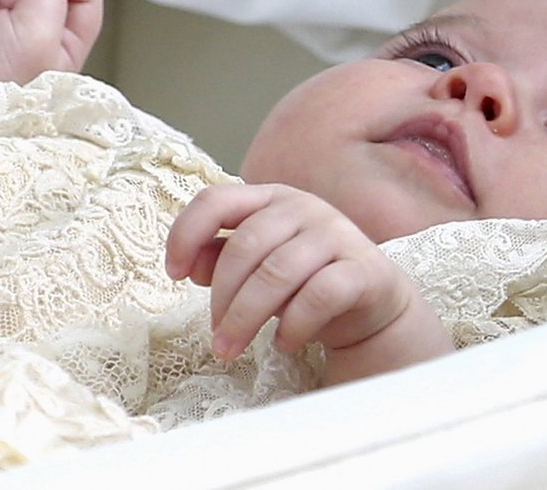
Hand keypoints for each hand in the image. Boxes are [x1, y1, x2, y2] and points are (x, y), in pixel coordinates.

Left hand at [165, 183, 453, 382]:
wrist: (372, 306)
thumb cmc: (306, 282)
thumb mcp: (258, 269)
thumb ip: (223, 258)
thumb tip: (191, 265)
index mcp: (272, 198)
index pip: (217, 199)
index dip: (186, 233)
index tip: (174, 274)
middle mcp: (305, 207)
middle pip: (246, 246)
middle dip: (222, 298)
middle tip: (215, 338)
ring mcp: (338, 235)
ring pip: (278, 273)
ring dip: (247, 318)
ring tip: (232, 349)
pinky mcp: (364, 270)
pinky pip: (318, 296)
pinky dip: (294, 325)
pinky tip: (284, 342)